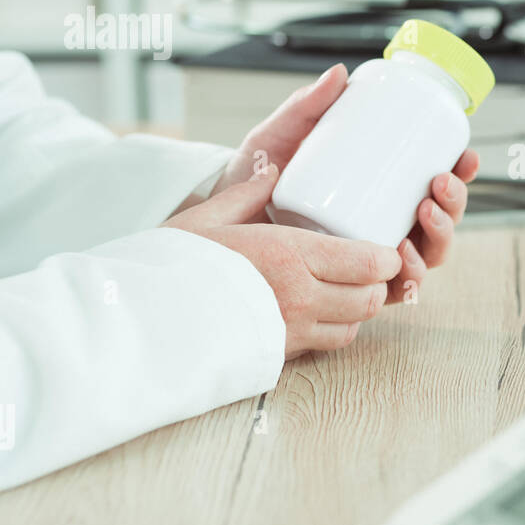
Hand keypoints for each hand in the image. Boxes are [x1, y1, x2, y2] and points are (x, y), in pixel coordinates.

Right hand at [164, 166, 400, 358]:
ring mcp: (290, 330)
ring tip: (343, 290)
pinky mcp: (277, 354)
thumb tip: (270, 169)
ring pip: (353, 326)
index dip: (387, 258)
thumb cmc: (170, 264)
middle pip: (370, 298)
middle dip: (377, 284)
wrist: (137, 320)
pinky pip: (324, 345)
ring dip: (356, 310)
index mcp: (290, 255)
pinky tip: (317, 313)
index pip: (370, 263)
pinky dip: (332, 331)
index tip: (382, 248)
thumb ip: (246, 193)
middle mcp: (299, 296)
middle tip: (366, 268)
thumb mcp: (207, 219)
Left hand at [209, 63, 479, 301]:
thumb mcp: (284, 135)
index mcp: (383, 189)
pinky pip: (394, 289)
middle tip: (439, 184)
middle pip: (440, 219)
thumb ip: (308, 105)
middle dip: (454, 204)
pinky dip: (409, 277)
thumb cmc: (256, 175)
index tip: (465, 156)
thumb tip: (339, 73)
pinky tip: (405, 260)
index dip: (461, 172)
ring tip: (424, 212)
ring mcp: (373, 256)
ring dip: (439, 237)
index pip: (435, 182)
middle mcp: (385, 224)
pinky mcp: (354, 283)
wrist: (219, 219)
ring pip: (428, 254)